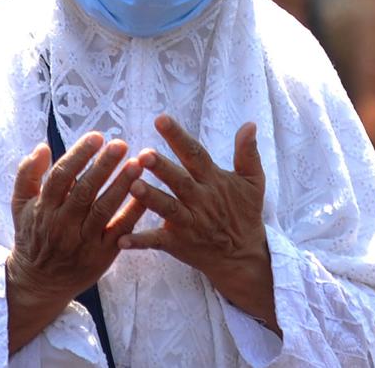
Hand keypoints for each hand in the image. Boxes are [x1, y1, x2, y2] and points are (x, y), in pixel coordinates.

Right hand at [6, 132, 144, 352]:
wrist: (39, 283)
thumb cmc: (33, 235)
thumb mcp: (21, 206)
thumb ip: (28, 174)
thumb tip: (42, 146)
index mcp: (44, 209)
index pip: (61, 177)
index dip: (79, 155)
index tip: (96, 136)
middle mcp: (63, 225)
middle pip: (84, 191)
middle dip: (103, 166)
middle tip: (120, 144)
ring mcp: (84, 241)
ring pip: (104, 210)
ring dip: (122, 185)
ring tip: (137, 163)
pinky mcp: (103, 254)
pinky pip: (121, 230)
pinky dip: (133, 211)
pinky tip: (146, 192)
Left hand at [121, 115, 278, 331]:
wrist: (243, 255)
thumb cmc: (244, 212)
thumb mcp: (253, 181)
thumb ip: (248, 153)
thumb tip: (249, 123)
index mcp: (214, 181)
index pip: (195, 154)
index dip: (178, 137)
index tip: (160, 119)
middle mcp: (200, 200)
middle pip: (180, 181)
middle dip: (162, 168)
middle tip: (144, 154)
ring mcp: (188, 223)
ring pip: (168, 209)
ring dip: (151, 199)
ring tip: (134, 187)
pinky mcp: (178, 244)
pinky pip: (157, 242)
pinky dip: (140, 241)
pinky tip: (121, 239)